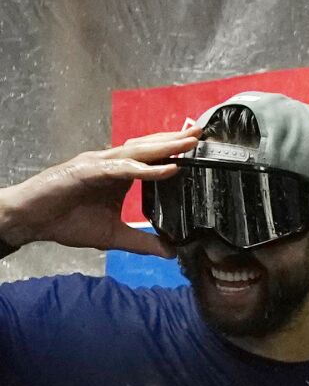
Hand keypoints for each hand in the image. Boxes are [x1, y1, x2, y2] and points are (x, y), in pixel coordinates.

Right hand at [0, 130, 197, 257]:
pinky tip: (167, 168)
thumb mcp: (113, 236)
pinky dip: (145, 168)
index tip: (200, 149)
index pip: (151, 158)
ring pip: (137, 151)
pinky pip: (121, 168)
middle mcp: (110, 164)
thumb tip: (170, 252)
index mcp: (119, 175)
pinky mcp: (86, 171)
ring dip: (164, 146)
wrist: (30, 221)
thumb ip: (142, 242)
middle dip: (175, 140)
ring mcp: (98, 164)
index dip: (174, 152)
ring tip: (189, 143)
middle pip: (148, 147)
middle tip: (202, 133)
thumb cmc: (65, 222)